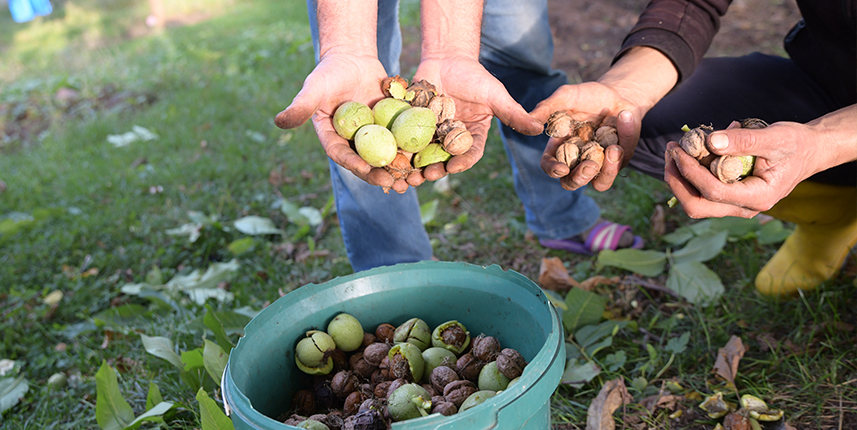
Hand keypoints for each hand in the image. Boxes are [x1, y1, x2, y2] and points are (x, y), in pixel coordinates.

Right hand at [275, 53, 412, 192]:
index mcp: (333, 138)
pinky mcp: (389, 127)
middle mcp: (353, 141)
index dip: (355, 165)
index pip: (343, 155)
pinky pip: (402, 139)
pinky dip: (413, 149)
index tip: (369, 171)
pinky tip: (427, 156)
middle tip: (396, 183)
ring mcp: (373, 135)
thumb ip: (300, 106)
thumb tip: (278, 122)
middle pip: (368, 161)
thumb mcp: (314, 88)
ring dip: (400, 168)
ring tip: (414, 179)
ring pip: (388, 155)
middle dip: (382, 174)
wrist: (352, 58)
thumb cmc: (328, 72)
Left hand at [406, 57, 543, 182]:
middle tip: (424, 177)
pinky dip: (398, 148)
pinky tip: (391, 154)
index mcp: (473, 136)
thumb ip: (512, 113)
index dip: (461, 162)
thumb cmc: (475, 75)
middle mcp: (452, 139)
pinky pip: (405, 139)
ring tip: (406, 173)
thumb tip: (539, 128)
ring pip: (422, 154)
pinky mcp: (413, 125)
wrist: (447, 58)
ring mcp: (431, 133)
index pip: (468, 154)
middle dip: (434, 170)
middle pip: (443, 160)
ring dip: (414, 166)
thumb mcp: (495, 94)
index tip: (453, 167)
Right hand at [531, 81, 642, 190]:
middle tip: (589, 166)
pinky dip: (624, 144)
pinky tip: (624, 120)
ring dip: (606, 172)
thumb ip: (548, 107)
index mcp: (559, 147)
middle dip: (579, 178)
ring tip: (613, 150)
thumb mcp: (566, 96)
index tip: (561, 168)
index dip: (553, 170)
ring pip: (599, 184)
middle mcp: (577, 160)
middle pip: (571, 183)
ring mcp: (599, 163)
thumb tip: (529, 118)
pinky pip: (620, 163)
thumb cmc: (588, 95)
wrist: (618, 93)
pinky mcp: (619, 160)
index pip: (550, 165)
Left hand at [665, 120, 817, 217]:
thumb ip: (744, 140)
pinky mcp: (729, 197)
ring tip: (676, 149)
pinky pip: (702, 192)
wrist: (808, 152)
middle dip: (677, 181)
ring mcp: (735, 205)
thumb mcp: (774, 137)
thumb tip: (709, 142)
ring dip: (680, 178)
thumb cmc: (795, 144)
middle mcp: (744, 208)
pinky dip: (690, 175)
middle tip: (671, 151)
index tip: (678, 150)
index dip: (691, 173)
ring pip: (696, 202)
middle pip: (698, 206)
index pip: (714, 192)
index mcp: (758, 197)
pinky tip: (690, 152)